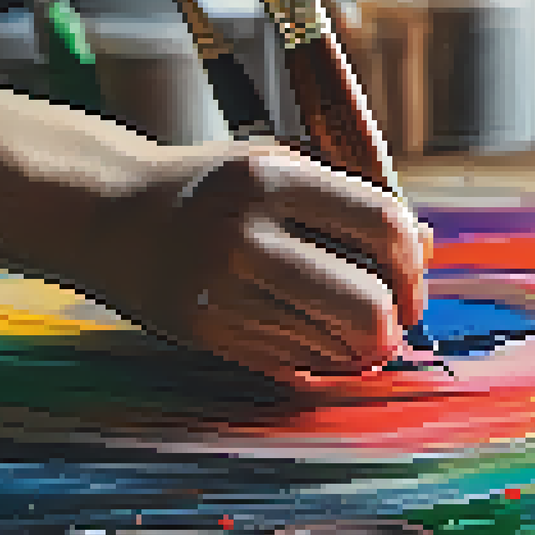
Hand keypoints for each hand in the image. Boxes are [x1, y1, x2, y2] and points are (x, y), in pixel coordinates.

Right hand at [67, 142, 429, 380]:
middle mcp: (247, 233)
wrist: (109, 214)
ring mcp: (223, 287)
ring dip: (358, 350)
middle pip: (367, 303)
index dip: (413, 265)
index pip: (384, 226)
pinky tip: (312, 342)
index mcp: (273, 177)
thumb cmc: (212, 190)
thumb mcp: (279, 169)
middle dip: (393, 322)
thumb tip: (426, 245)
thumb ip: (352, 201)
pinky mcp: (207, 331)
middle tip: (389, 320)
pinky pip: (295, 366)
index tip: (412, 282)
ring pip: (335, 346)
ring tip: (349, 333)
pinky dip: (320, 363)